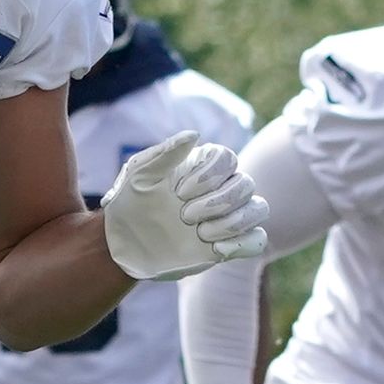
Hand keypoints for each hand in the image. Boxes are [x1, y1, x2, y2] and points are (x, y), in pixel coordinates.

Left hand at [102, 132, 267, 280]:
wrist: (125, 244)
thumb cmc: (129, 204)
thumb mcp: (139, 174)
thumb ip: (166, 152)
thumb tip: (195, 135)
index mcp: (202, 166)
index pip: (228, 158)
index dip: (208, 176)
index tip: (179, 192)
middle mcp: (220, 188)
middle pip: (246, 184)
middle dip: (217, 203)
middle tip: (184, 217)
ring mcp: (228, 216)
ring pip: (259, 209)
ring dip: (232, 223)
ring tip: (201, 234)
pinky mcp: (231, 243)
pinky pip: (258, 240)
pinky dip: (243, 243)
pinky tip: (216, 249)